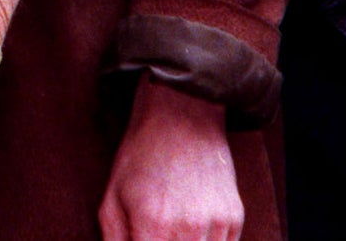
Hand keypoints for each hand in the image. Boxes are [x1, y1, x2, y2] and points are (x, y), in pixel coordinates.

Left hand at [99, 81, 242, 240]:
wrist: (181, 116)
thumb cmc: (141, 156)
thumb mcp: (112, 197)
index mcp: (152, 224)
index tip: (141, 240)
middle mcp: (188, 228)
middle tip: (154, 233)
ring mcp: (216, 224)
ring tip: (170, 228)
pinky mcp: (234, 219)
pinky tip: (189, 228)